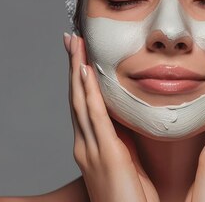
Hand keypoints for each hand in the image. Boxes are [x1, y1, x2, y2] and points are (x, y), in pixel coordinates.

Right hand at [64, 32, 158, 201]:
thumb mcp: (128, 167)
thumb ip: (126, 146)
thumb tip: (132, 125)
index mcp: (94, 148)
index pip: (85, 104)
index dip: (81, 77)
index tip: (81, 53)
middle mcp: (86, 145)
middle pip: (77, 96)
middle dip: (73, 65)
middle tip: (72, 37)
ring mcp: (92, 149)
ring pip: (81, 100)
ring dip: (76, 69)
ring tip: (75, 42)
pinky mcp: (105, 154)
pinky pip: (93, 116)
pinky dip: (87, 91)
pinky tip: (84, 71)